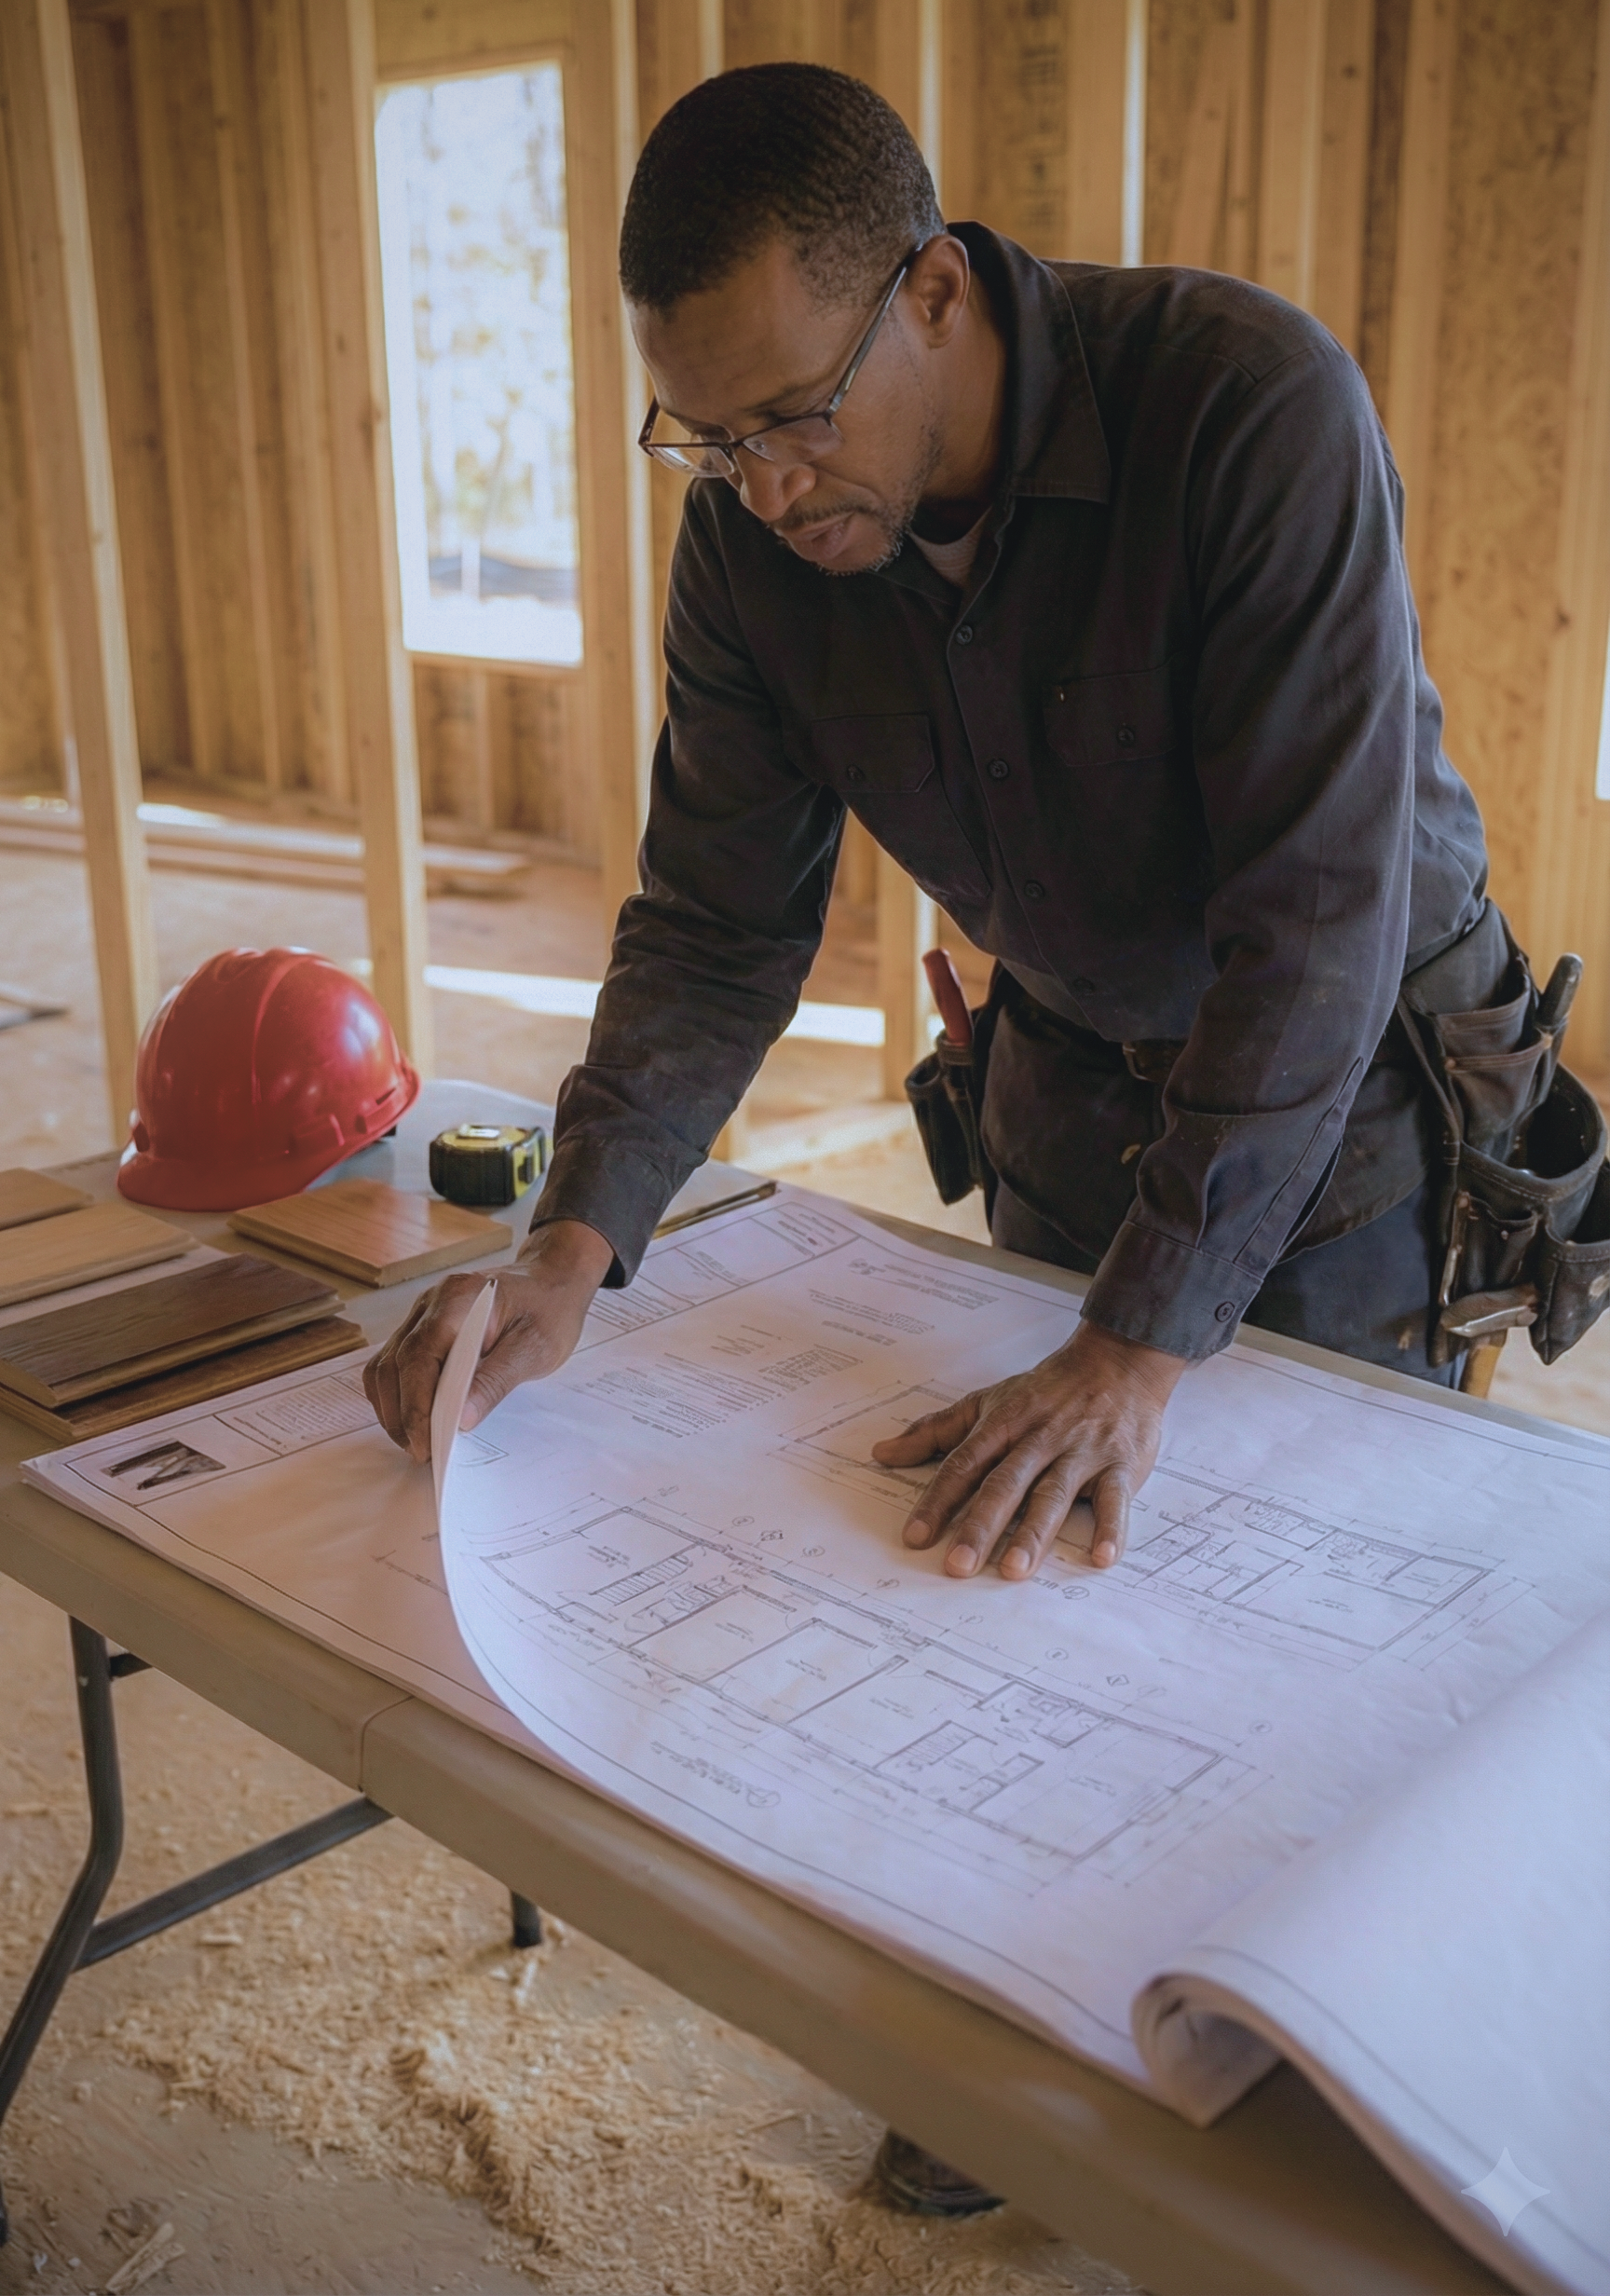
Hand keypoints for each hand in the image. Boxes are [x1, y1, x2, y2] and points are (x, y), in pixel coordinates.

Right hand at [364, 1218, 613, 1460]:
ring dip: (393, 1407)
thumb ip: (496, 1381)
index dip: (415, 1405)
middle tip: (420, 1453)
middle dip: (401, 1414)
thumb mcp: (535, 1348)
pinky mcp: (422, 1327)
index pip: (419, 1357)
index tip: (425, 1443)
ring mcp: (421, 1314)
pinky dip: (396, 1394)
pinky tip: (412, 1418)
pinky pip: (394, 1362)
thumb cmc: (548, 1309)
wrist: (551, 1279)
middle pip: (394, 1364)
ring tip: (414, 1442)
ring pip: (386, 1365)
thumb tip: (461, 1419)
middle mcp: (430, 1303)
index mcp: (459, 1300)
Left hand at [871, 1321, 1187, 1581]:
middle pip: (1004, 1485)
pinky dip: (1111, 1527)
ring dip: (1034, 1533)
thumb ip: (934, 1431)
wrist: (1116, 1362)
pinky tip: (1101, 1557)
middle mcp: (1038, 1439)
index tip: (915, 1536)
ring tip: (1014, 1569)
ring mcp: (1080, 1452)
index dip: (937, 1501)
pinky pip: (1115, 1499)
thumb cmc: (1045, 1390)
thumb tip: (882, 1453)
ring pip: (1053, 1494)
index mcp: (1003, 1425)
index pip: (963, 1465)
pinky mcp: (1120, 1465)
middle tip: (958, 1565)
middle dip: (980, 1526)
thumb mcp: (985, 1402)